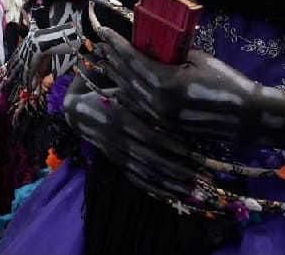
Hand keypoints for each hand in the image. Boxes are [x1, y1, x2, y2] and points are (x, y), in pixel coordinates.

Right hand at [62, 74, 201, 202]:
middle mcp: (119, 141)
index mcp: (120, 120)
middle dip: (182, 171)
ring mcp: (118, 156)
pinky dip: (158, 190)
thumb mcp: (121, 88)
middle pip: (154, 161)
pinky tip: (176, 197)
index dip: (175, 147)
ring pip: (148, 175)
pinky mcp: (118, 164)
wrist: (77, 112)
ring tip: (199, 191)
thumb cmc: (105, 93)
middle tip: (208, 177)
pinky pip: (139, 181)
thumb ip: (141, 94)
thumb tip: (171, 90)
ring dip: (174, 184)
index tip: (199, 154)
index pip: (152, 137)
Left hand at [94, 26, 284, 143]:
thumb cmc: (227, 81)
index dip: (117, 44)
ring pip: (129, 94)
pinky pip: (139, 108)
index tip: (105, 31)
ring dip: (116, 76)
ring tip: (106, 61)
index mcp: (165, 83)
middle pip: (127, 77)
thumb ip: (170, 53)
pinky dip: (127, 95)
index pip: (132, 59)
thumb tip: (151, 44)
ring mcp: (160, 117)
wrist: (248, 115)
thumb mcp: (197, 59)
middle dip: (112, 58)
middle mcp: (158, 103)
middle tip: (100, 44)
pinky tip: (120, 87)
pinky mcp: (166, 126)